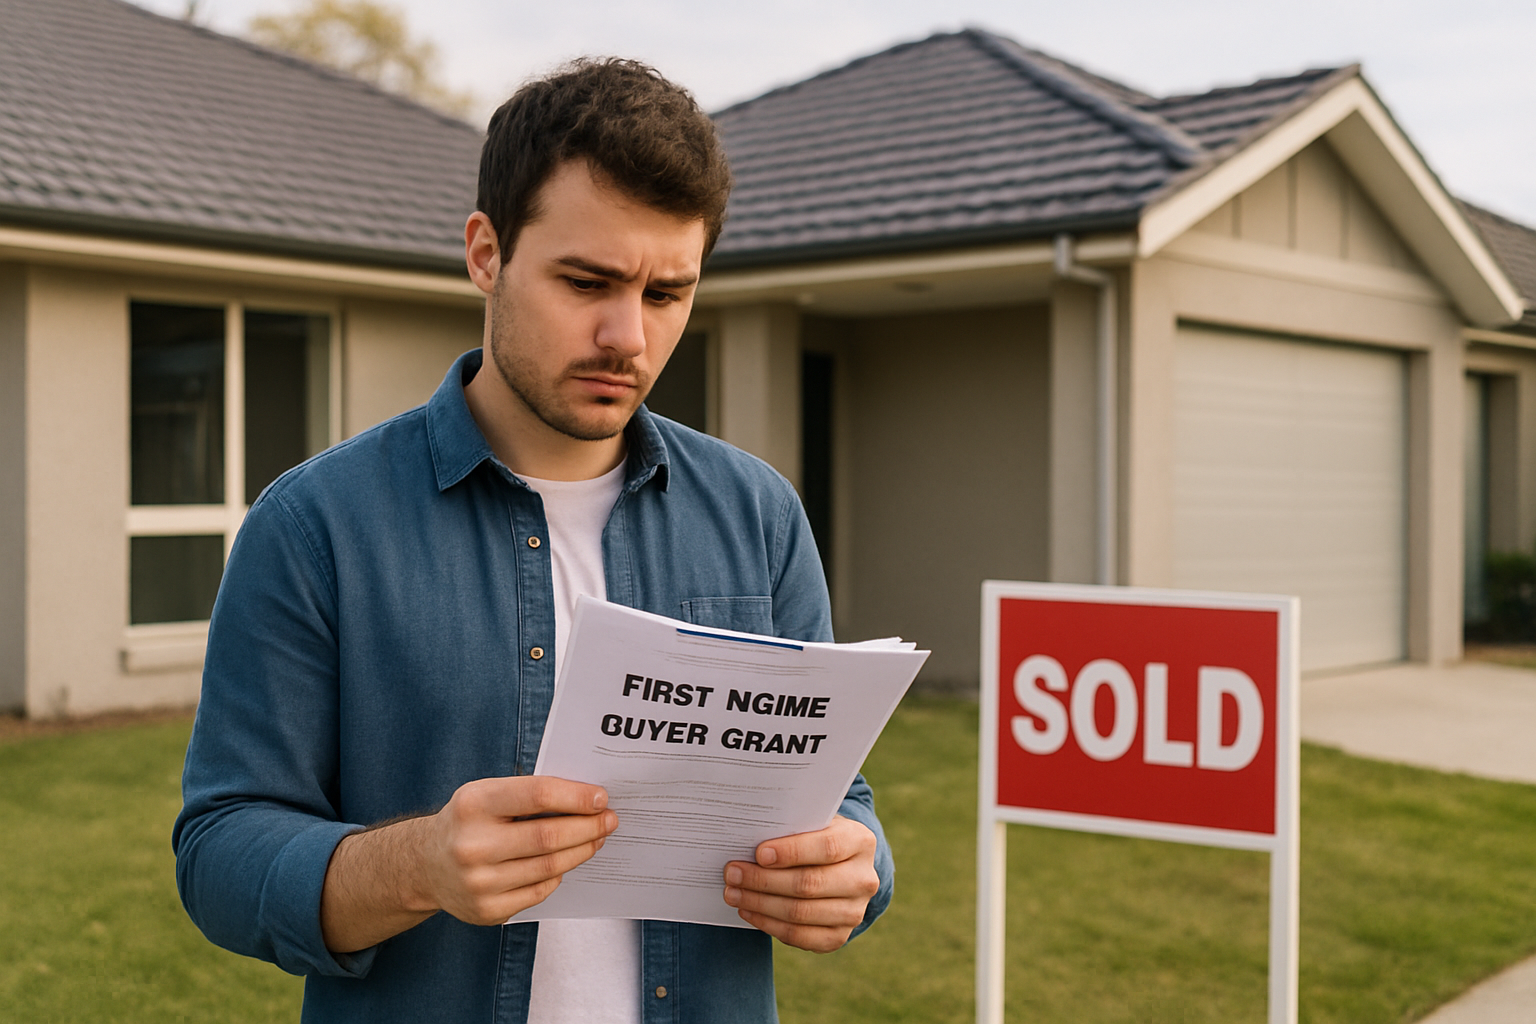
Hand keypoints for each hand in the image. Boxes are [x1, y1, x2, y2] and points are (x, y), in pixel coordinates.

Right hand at [321, 775, 616, 950]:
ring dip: (581, 851)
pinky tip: (566, 862)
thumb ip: (529, 794)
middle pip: (548, 836)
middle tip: (609, 820)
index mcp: (473, 804)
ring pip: (549, 866)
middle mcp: (472, 845)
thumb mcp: (486, 794)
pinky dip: (559, 874)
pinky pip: (539, 891)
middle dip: (587, 827)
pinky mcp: (487, 911)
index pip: (537, 795)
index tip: (601, 797)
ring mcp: (478, 883)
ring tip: (596, 839)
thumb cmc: (469, 821)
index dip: (575, 796)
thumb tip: (588, 799)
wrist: (425, 865)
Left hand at [722, 815, 878, 951]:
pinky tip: (748, 910)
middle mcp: (863, 879)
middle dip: (764, 880)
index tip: (759, 853)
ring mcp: (854, 912)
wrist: (840, 868)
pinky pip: (798, 936)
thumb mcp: (813, 824)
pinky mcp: (838, 936)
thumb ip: (791, 827)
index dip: (791, 852)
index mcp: (860, 842)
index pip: (827, 848)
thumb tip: (748, 836)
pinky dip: (768, 924)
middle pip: (809, 884)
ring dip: (760, 904)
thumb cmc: (816, 839)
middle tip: (732, 873)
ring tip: (733, 893)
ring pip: (800, 913)